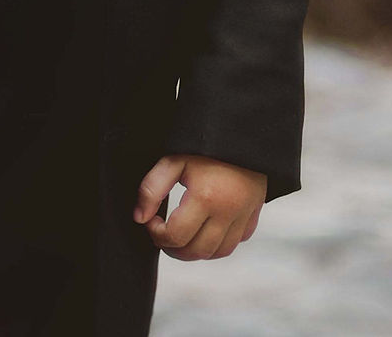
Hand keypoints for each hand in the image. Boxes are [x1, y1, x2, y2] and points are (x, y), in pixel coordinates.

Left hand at [134, 154, 265, 260]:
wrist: (242, 137)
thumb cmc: (206, 146)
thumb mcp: (173, 161)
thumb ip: (152, 189)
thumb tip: (140, 217)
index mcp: (206, 198)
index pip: (176, 236)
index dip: (156, 233)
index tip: (150, 220)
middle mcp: (227, 213)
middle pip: (195, 251)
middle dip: (172, 248)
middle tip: (161, 233)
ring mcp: (243, 218)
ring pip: (216, 253)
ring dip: (194, 252)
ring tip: (180, 237)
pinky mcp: (252, 218)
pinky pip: (233, 245)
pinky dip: (216, 246)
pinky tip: (203, 231)